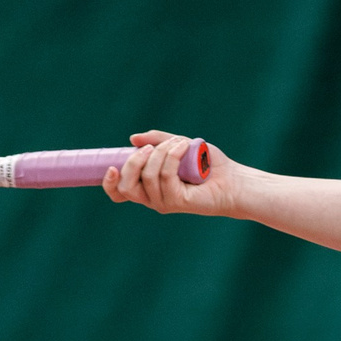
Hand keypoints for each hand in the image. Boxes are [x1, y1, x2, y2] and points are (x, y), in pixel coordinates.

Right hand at [100, 132, 236, 214]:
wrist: (232, 179)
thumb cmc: (206, 164)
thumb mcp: (178, 145)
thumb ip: (157, 140)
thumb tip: (133, 139)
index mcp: (147, 186)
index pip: (118, 192)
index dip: (108, 183)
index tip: (112, 166)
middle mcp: (152, 197)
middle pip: (126, 186)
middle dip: (134, 162)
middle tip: (151, 148)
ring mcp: (164, 202)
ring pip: (148, 177)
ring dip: (160, 153)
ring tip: (179, 143)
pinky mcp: (178, 201)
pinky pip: (166, 176)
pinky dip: (172, 156)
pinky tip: (184, 147)